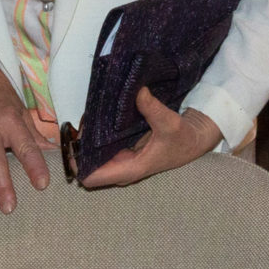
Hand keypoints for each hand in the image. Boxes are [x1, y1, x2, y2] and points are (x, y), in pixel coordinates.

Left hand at [80, 87, 222, 188]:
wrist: (194, 140)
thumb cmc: (182, 138)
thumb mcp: (169, 123)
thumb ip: (152, 109)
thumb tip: (138, 91)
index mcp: (130, 169)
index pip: (90, 177)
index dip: (77, 163)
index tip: (74, 142)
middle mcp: (122, 169)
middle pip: (88, 166)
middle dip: (79, 149)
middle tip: (77, 126)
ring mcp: (122, 162)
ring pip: (94, 158)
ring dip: (86, 143)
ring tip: (84, 121)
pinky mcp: (125, 153)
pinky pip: (102, 150)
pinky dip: (96, 138)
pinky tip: (94, 122)